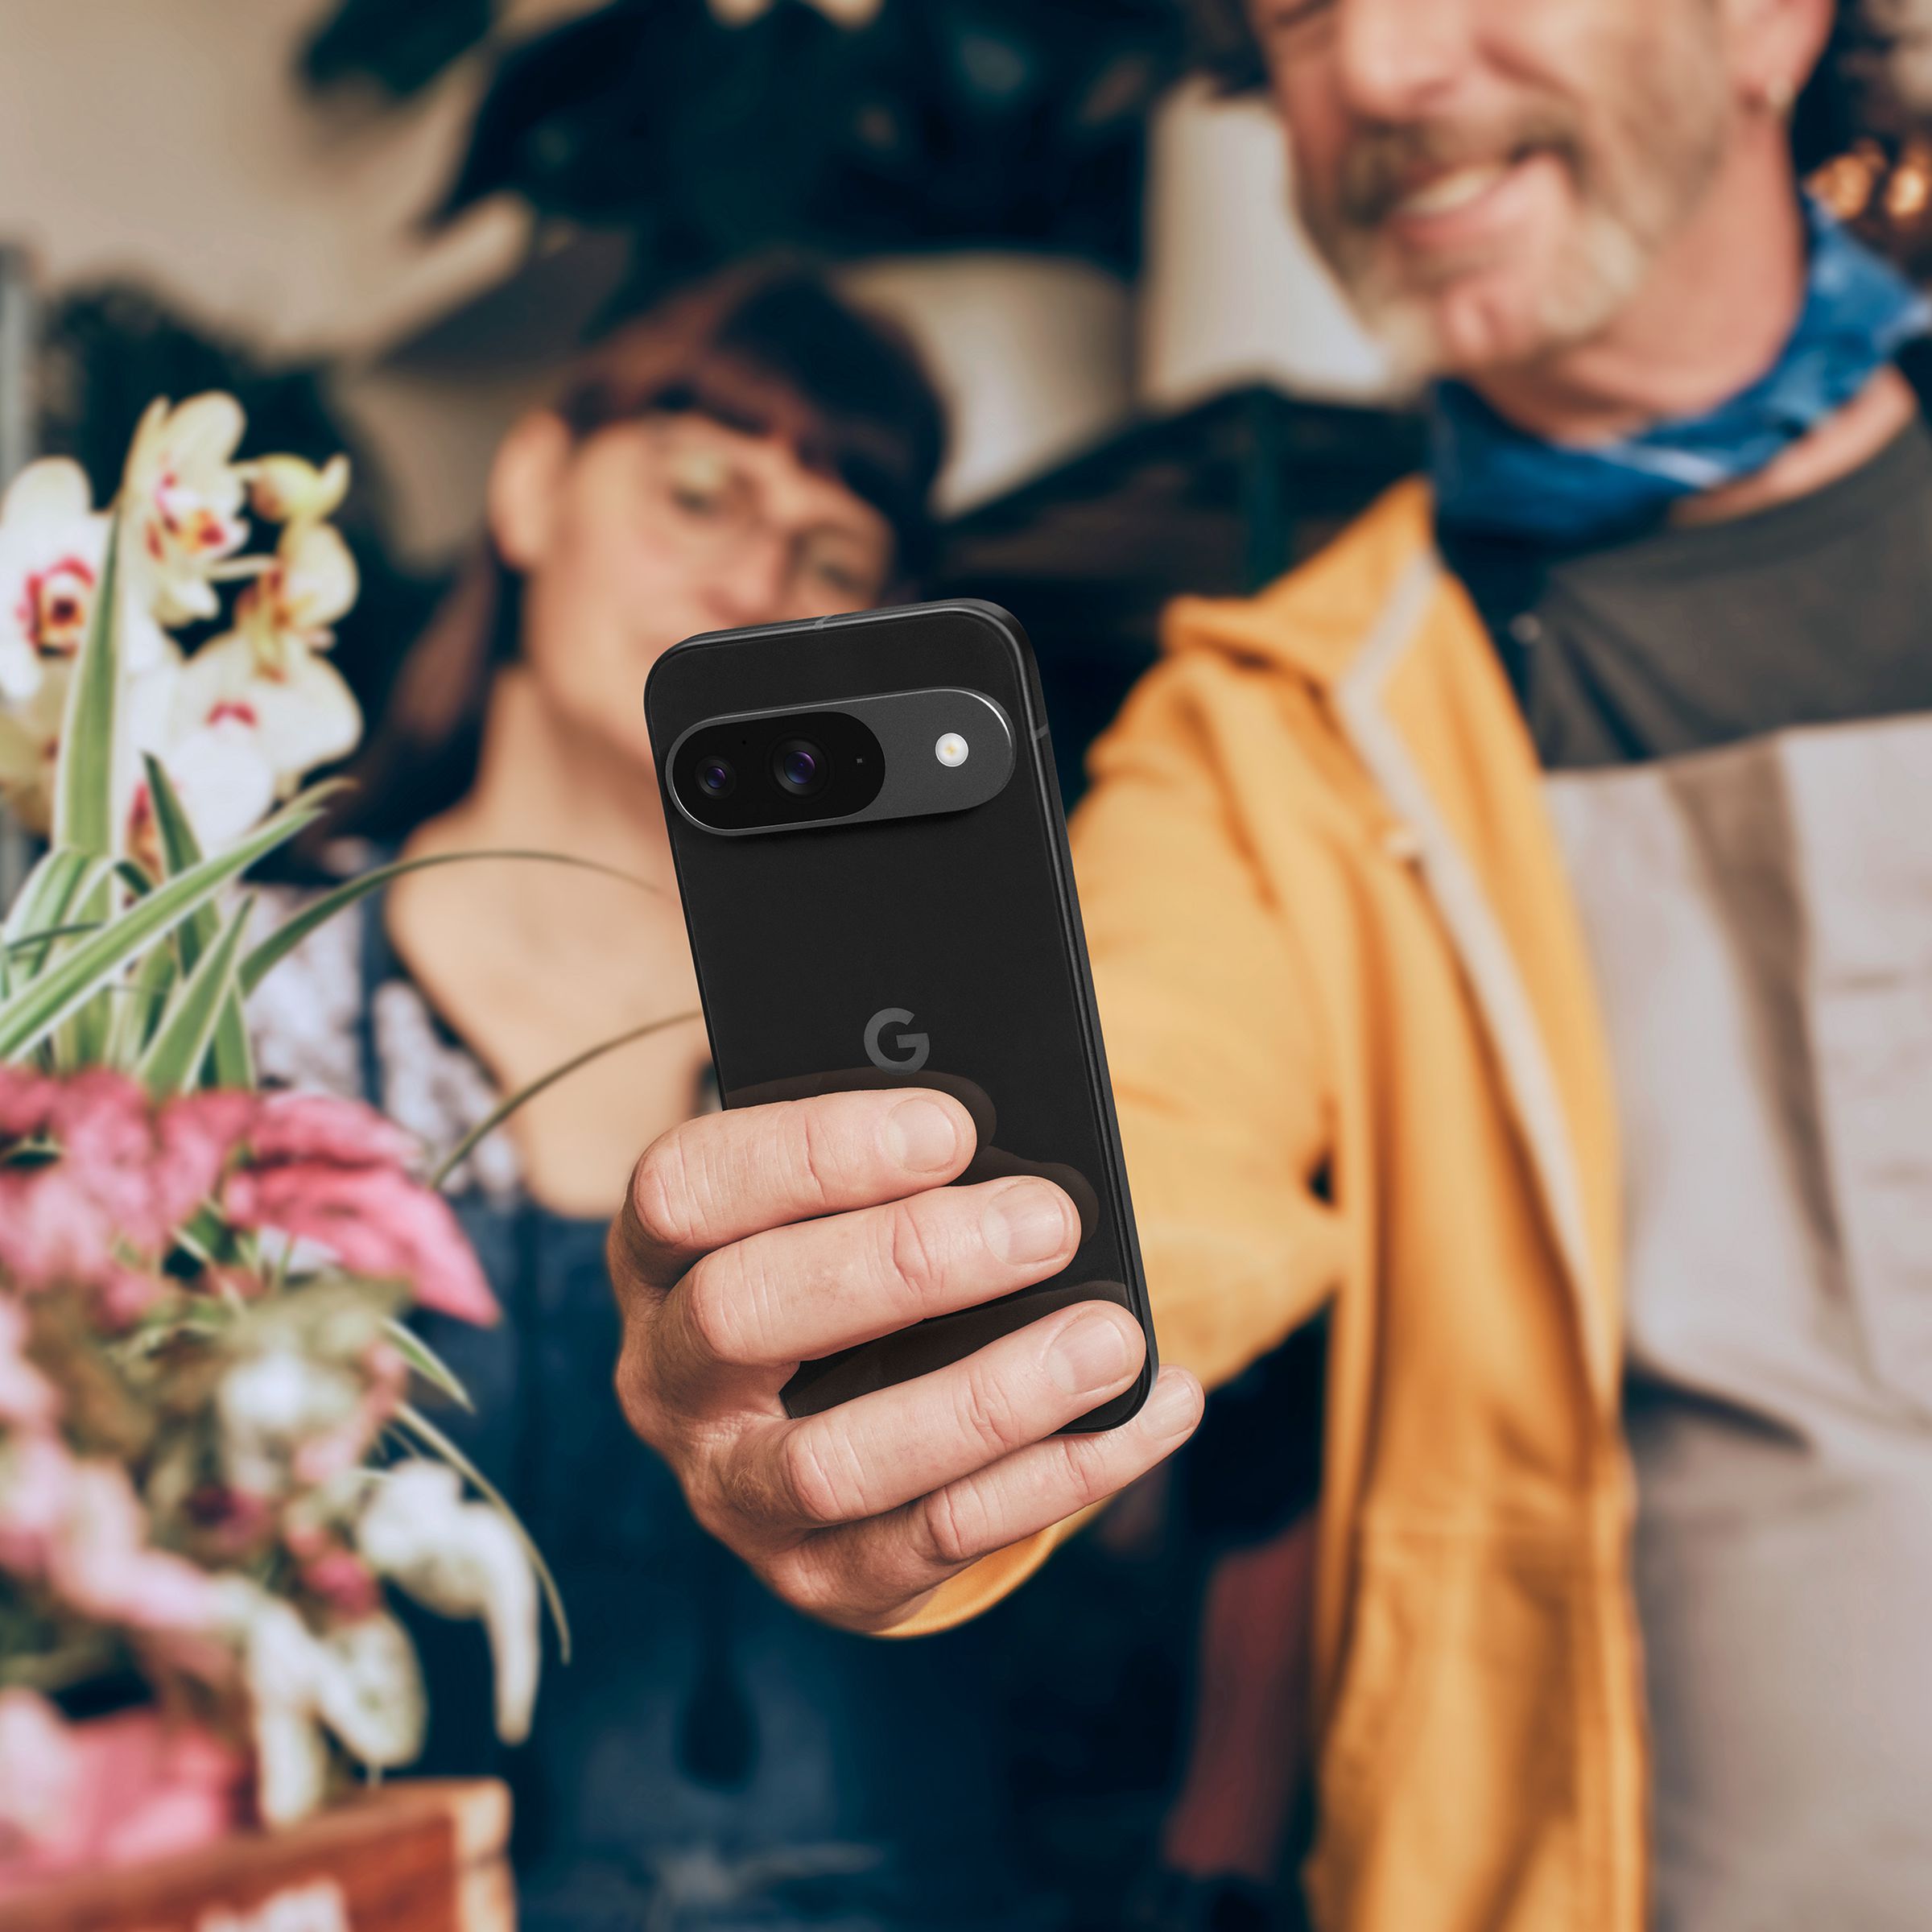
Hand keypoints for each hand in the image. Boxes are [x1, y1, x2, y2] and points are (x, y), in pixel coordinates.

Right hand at [607, 1088, 1203, 1631]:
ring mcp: (733, 1492)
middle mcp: (667, 1380)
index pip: (687, 1190)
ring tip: (1111, 1340)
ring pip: (835, 1462)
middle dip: (904, 1263)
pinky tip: (1151, 1409)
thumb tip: (1013, 1148)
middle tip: (1048, 1222)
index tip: (952, 1129)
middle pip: (744, 1314)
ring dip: (987, 1399)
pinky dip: (1059, 1475)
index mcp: (658, 1257)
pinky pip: (938, 1538)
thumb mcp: (844, 1200)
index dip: (811, 1153)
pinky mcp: (822, 1576)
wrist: (835, 1411)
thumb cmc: (854, 1256)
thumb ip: (898, 1169)